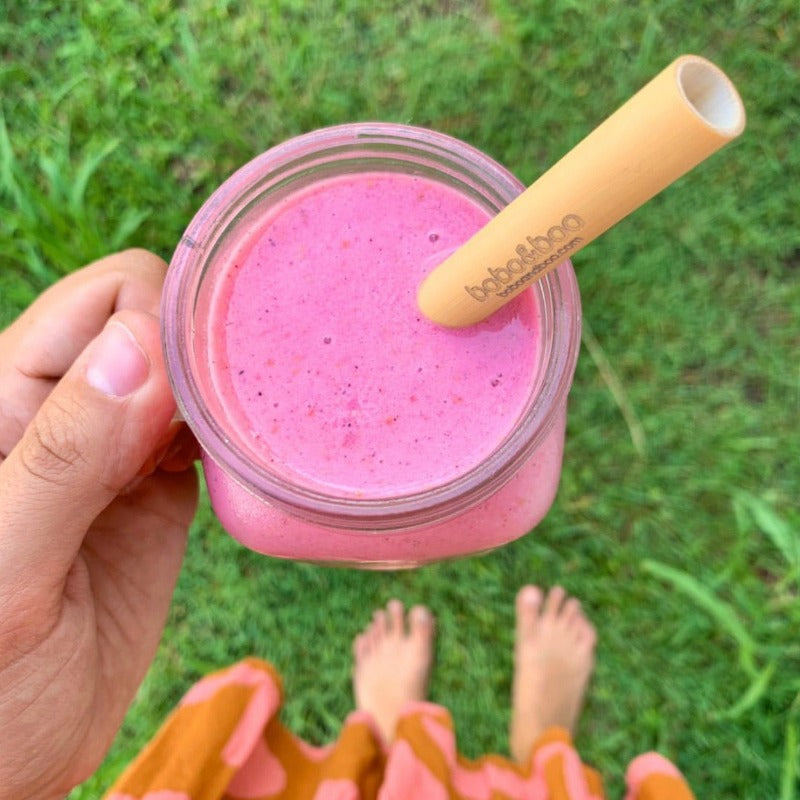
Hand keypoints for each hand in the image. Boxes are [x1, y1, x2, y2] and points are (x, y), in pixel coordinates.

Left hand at [0, 250, 198, 799]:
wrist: (8, 764)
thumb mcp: (6, 571)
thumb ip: (64, 458)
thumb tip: (139, 348)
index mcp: (8, 399)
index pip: (101, 302)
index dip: (160, 324)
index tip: (201, 388)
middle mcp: (70, 413)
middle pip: (157, 326)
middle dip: (204, 352)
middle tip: (237, 412)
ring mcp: (120, 454)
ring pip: (191, 377)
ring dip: (229, 391)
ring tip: (258, 429)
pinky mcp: (161, 496)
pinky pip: (211, 438)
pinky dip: (238, 438)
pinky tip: (251, 460)